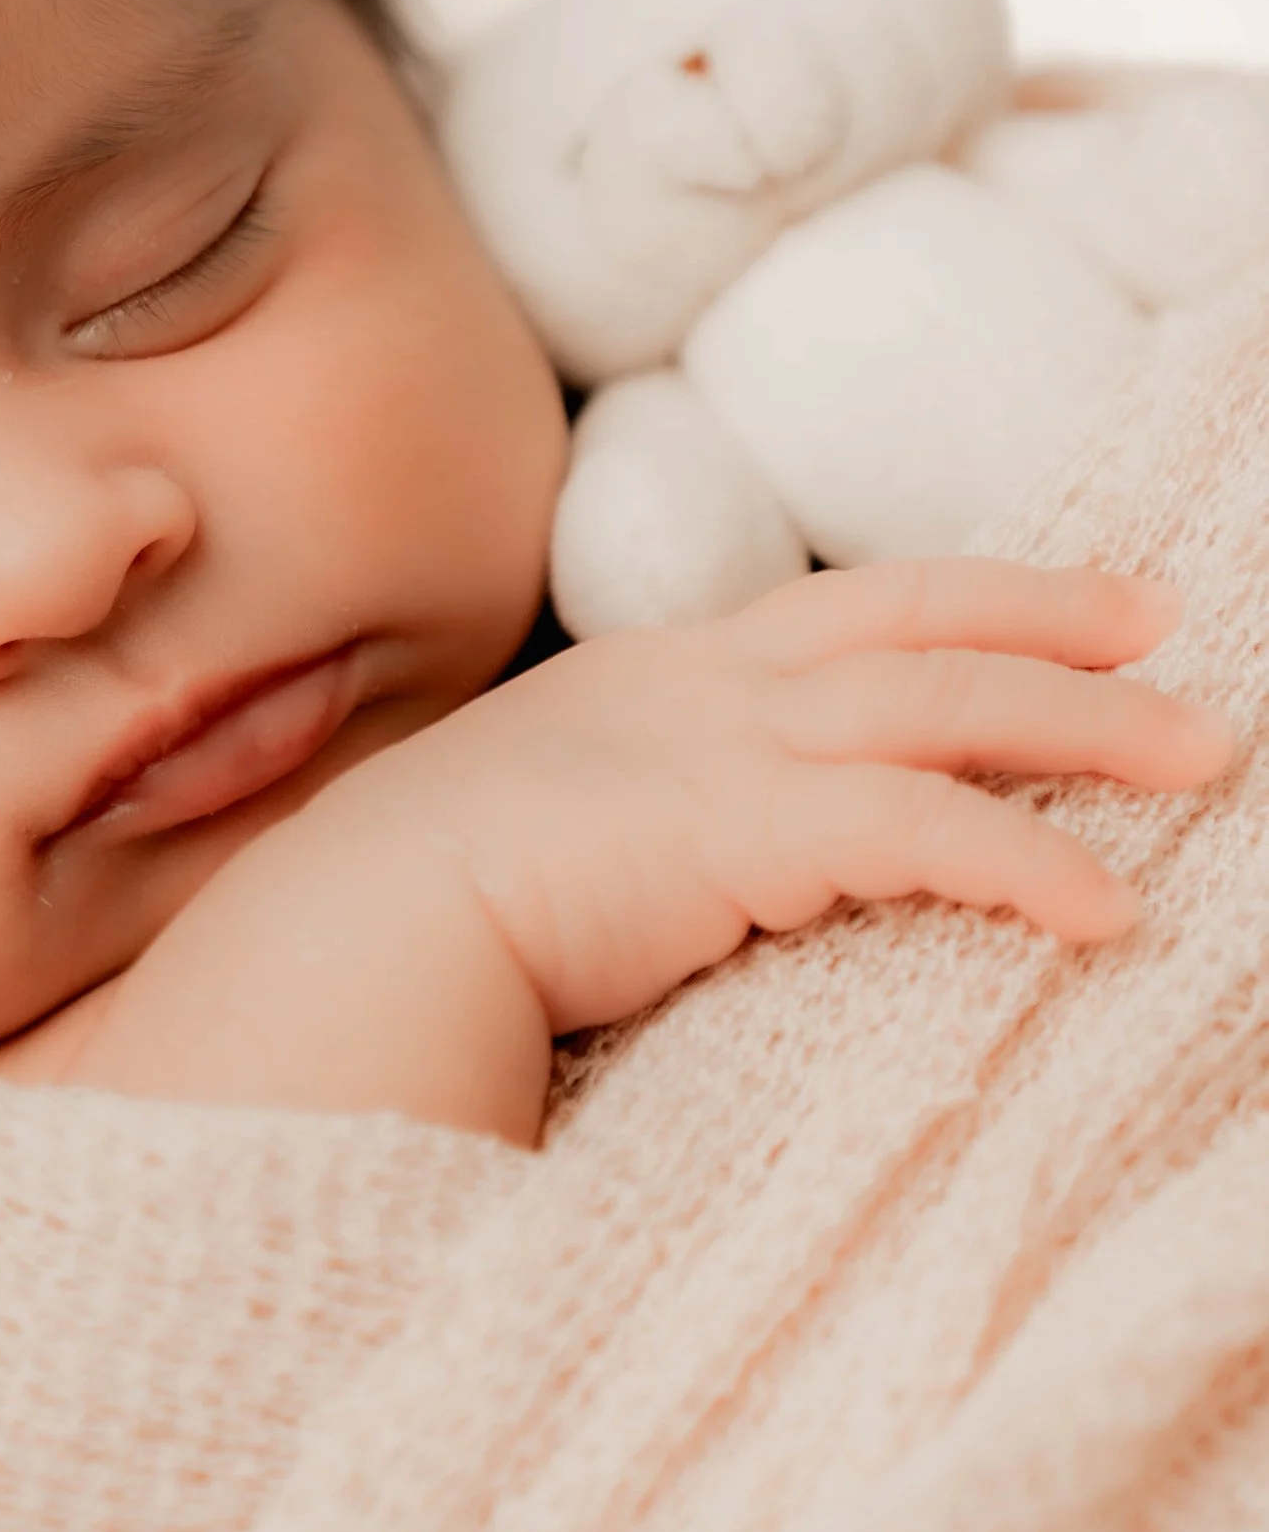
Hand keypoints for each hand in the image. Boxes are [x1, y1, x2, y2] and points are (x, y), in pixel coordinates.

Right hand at [380, 558, 1234, 1041]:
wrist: (349, 932)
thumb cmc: (408, 918)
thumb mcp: (523, 839)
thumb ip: (607, 838)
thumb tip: (654, 885)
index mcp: (646, 681)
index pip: (832, 611)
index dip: (957, 599)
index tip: (1067, 608)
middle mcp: (695, 686)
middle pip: (911, 619)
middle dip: (1053, 621)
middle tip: (1167, 629)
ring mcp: (718, 742)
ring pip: (945, 701)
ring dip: (1089, 727)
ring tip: (1203, 757)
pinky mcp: (741, 824)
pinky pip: (923, 828)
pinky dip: (1025, 861)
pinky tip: (1104, 912)